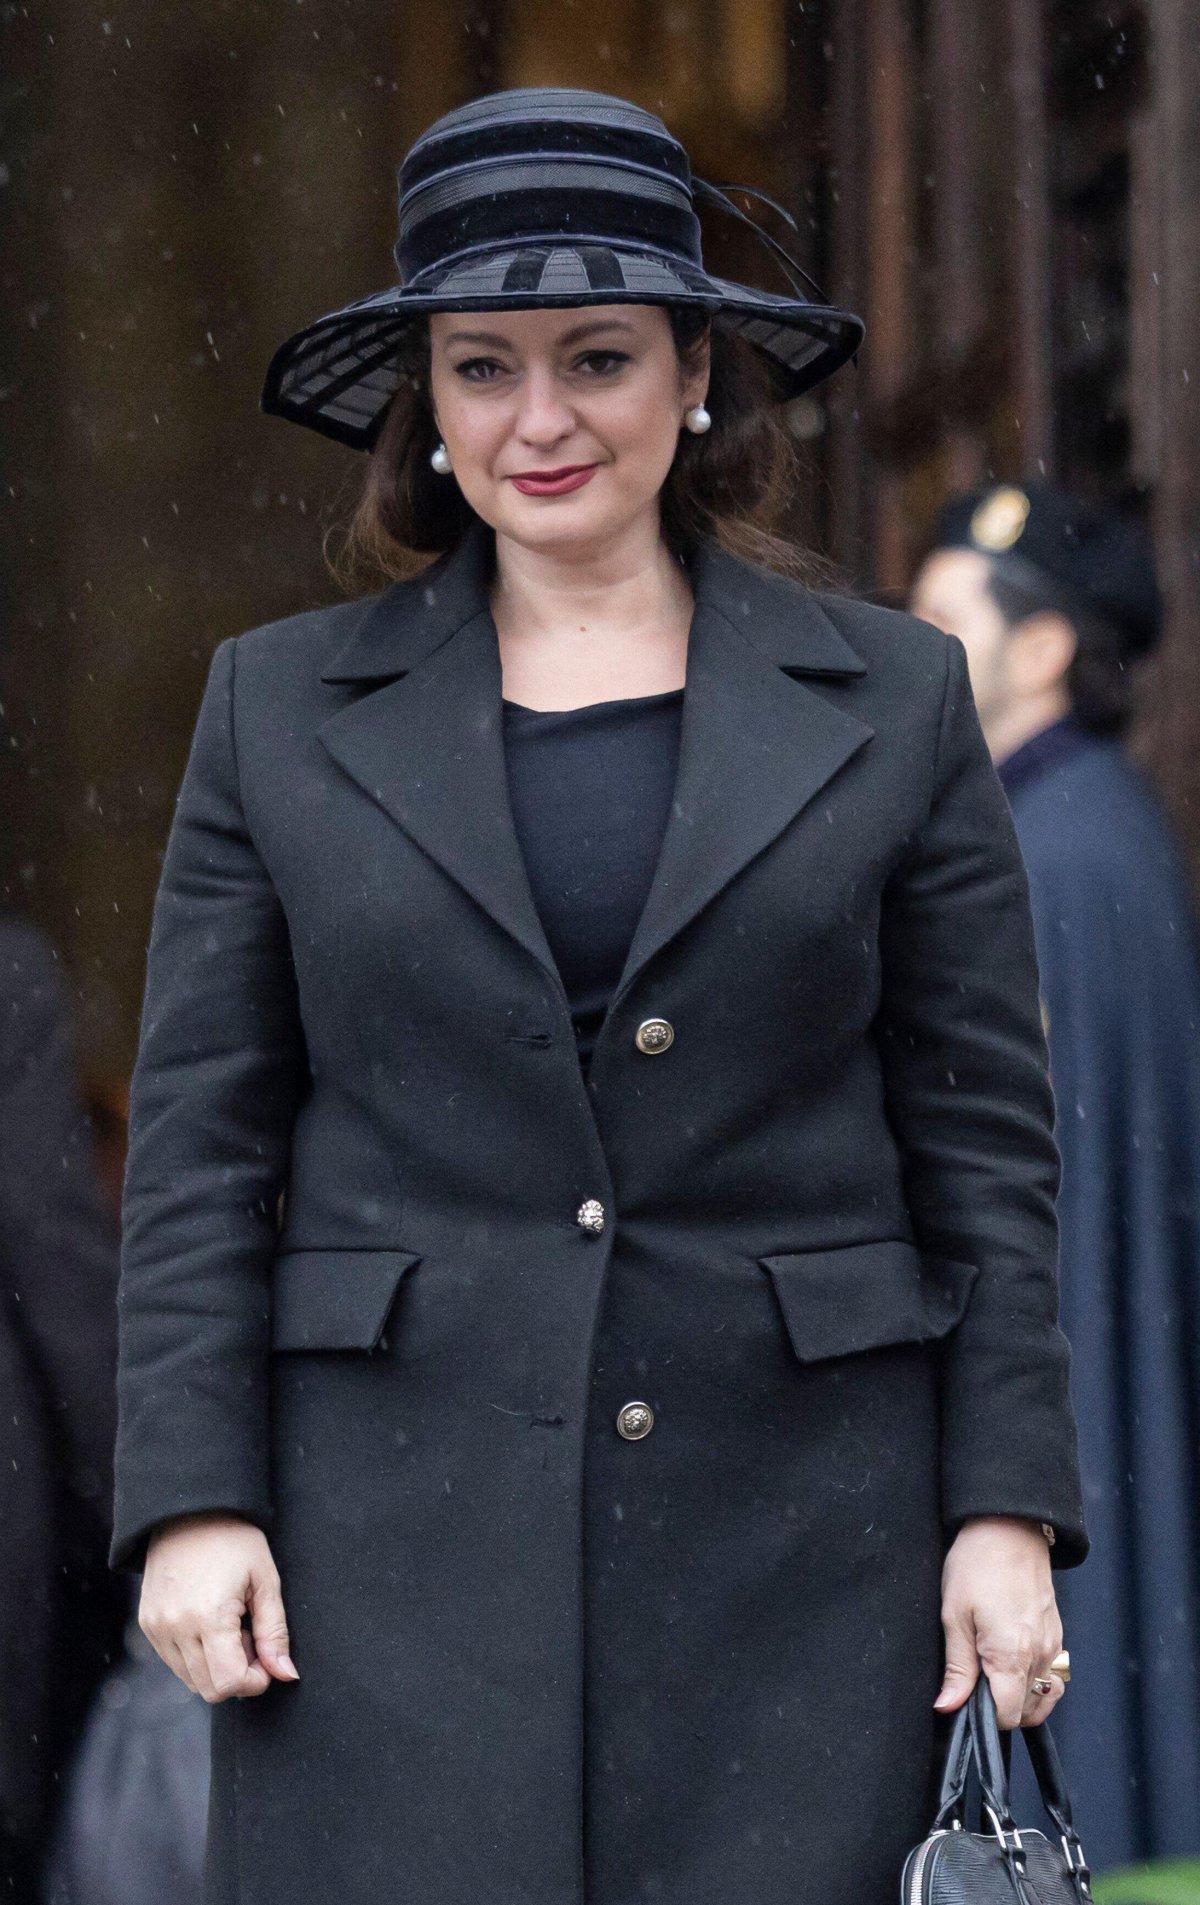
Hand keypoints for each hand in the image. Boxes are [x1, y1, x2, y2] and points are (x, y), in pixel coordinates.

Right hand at [139, 1511, 298, 1702]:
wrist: (189, 1509)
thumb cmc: (234, 1539)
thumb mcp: (265, 1580)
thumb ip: (275, 1633)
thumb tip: (286, 1675)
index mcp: (209, 1617)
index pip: (228, 1683)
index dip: (254, 1680)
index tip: (266, 1655)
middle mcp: (176, 1627)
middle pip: (209, 1688)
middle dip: (237, 1674)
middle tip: (249, 1635)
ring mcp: (157, 1627)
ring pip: (190, 1679)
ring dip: (216, 1666)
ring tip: (230, 1626)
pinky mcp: (148, 1624)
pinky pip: (174, 1662)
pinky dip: (197, 1656)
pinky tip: (209, 1623)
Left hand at [935, 1515, 1063, 1728]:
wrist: (1009, 1527)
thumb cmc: (977, 1564)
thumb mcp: (954, 1615)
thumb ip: (957, 1668)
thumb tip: (948, 1707)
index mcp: (1012, 1655)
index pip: (1008, 1716)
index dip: (984, 1716)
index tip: (967, 1698)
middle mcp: (1040, 1655)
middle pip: (1027, 1711)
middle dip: (1001, 1707)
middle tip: (975, 1680)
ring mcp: (1053, 1645)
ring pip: (1043, 1696)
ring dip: (1020, 1697)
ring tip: (992, 1672)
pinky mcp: (1057, 1634)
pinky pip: (1051, 1675)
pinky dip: (1033, 1680)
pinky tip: (1010, 1661)